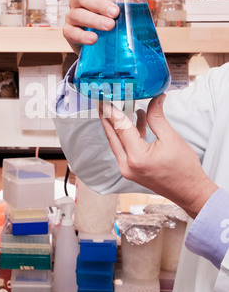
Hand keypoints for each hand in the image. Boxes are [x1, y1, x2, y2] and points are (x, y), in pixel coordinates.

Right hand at [63, 0, 119, 53]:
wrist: (100, 43)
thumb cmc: (107, 19)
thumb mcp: (118, 3)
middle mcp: (79, 2)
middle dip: (99, 4)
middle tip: (115, 12)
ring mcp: (72, 17)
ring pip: (78, 14)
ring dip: (95, 20)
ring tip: (109, 26)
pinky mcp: (69, 33)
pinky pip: (72, 33)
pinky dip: (83, 36)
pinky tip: (93, 39)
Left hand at [99, 95, 217, 217]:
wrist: (189, 192)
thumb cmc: (184, 170)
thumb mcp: (171, 138)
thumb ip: (157, 117)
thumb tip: (154, 100)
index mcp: (137, 157)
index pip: (120, 128)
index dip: (112, 111)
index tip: (104, 99)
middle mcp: (127, 165)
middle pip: (112, 135)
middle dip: (107, 116)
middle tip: (102, 100)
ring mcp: (127, 169)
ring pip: (117, 142)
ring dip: (117, 124)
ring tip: (119, 106)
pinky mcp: (130, 170)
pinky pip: (124, 148)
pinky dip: (127, 134)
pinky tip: (136, 120)